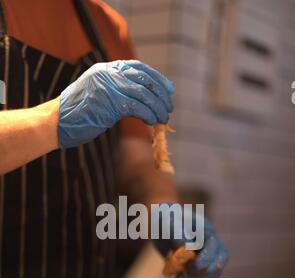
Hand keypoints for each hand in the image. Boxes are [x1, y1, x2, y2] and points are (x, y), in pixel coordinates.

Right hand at [58, 60, 174, 148]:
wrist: (55, 122)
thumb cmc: (76, 113)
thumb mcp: (97, 93)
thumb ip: (115, 89)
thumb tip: (142, 97)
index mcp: (106, 69)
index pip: (138, 68)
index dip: (156, 78)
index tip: (168, 89)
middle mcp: (108, 74)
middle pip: (144, 79)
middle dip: (160, 93)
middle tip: (168, 107)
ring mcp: (109, 87)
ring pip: (144, 94)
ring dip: (157, 107)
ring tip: (163, 117)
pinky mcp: (110, 103)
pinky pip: (137, 107)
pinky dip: (148, 114)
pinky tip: (152, 121)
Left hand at [153, 204, 227, 277]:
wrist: (161, 225)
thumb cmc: (165, 218)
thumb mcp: (167, 221)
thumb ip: (176, 232)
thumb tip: (186, 247)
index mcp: (205, 230)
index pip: (214, 246)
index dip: (207, 258)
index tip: (193, 266)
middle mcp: (210, 244)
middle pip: (217, 263)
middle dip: (202, 271)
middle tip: (185, 270)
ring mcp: (206, 256)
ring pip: (211, 274)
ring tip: (180, 276)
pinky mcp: (198, 266)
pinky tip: (178, 277)